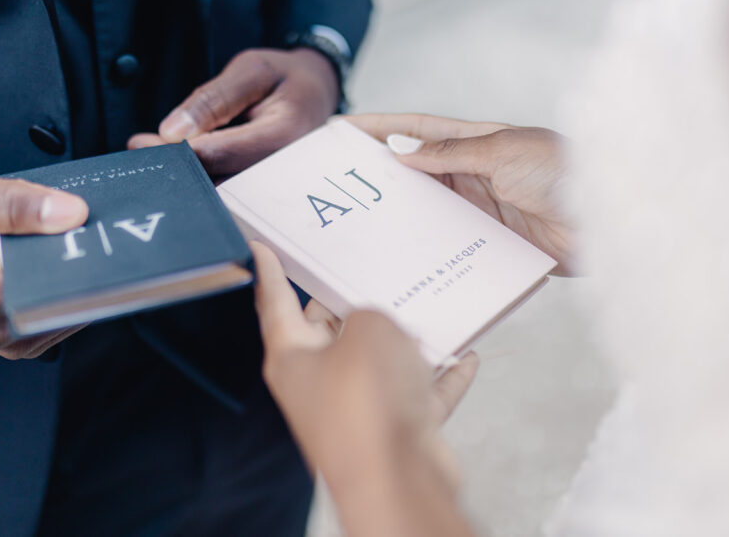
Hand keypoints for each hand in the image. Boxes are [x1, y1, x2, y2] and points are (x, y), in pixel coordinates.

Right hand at [0, 167, 88, 358]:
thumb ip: (13, 202)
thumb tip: (74, 213)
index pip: (57, 279)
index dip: (79, 249)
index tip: (89, 225)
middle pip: (71, 294)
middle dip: (80, 256)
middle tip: (76, 222)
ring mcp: (13, 342)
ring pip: (74, 304)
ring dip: (73, 269)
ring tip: (50, 236)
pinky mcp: (24, 341)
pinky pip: (65, 310)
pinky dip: (65, 282)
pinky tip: (47, 256)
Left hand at [127, 48, 338, 175]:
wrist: (318, 91)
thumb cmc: (286, 77)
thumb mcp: (252, 70)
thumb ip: (213, 99)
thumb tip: (172, 132)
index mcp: (283, 136)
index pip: (221, 154)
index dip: (179, 151)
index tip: (142, 142)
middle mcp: (280, 170)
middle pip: (217, 180)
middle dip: (175, 168)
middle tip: (137, 150)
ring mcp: (272, 185)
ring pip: (218, 191)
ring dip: (182, 176)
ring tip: (149, 155)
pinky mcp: (261, 189)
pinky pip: (225, 189)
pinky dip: (197, 176)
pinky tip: (173, 162)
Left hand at [251, 242, 478, 536]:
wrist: (400, 483)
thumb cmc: (368, 403)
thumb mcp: (367, 330)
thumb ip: (370, 314)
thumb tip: (378, 328)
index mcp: (292, 357)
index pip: (275, 303)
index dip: (270, 271)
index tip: (261, 246)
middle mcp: (319, 384)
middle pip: (330, 331)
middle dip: (350, 301)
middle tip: (365, 264)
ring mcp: (357, 411)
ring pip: (380, 363)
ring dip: (406, 339)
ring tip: (428, 304)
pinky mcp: (394, 431)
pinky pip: (418, 393)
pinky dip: (441, 375)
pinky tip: (466, 355)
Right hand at [348, 114, 575, 274]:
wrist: (615, 220)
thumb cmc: (564, 172)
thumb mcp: (502, 153)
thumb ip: (450, 153)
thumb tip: (400, 149)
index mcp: (476, 141)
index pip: (414, 130)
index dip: (376, 128)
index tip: (339, 131)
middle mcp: (474, 174)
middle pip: (414, 172)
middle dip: (376, 174)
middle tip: (334, 183)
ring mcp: (482, 210)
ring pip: (427, 209)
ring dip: (397, 213)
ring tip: (356, 222)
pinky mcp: (492, 242)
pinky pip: (450, 242)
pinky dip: (426, 246)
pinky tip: (400, 254)